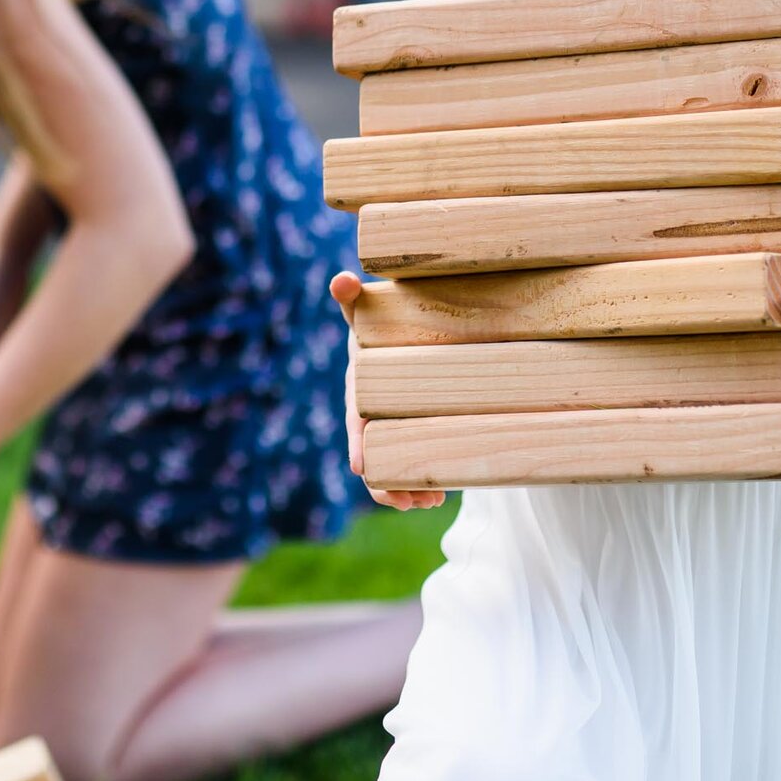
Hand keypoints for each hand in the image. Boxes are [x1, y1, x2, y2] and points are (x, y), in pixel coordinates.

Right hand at [332, 272, 447, 511]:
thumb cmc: (379, 323)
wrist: (395, 336)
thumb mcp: (366, 313)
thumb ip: (352, 299)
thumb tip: (341, 278)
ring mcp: (387, 428)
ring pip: (391, 468)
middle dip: (386, 483)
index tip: (361, 468)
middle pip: (372, 457)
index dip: (357, 445)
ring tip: (431, 501)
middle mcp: (369, 416)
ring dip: (407, 489)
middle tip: (411, 500)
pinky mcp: (406, 434)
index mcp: (357, 392)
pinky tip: (439, 496)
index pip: (354, 423)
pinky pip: (407, 465)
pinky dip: (421, 482)